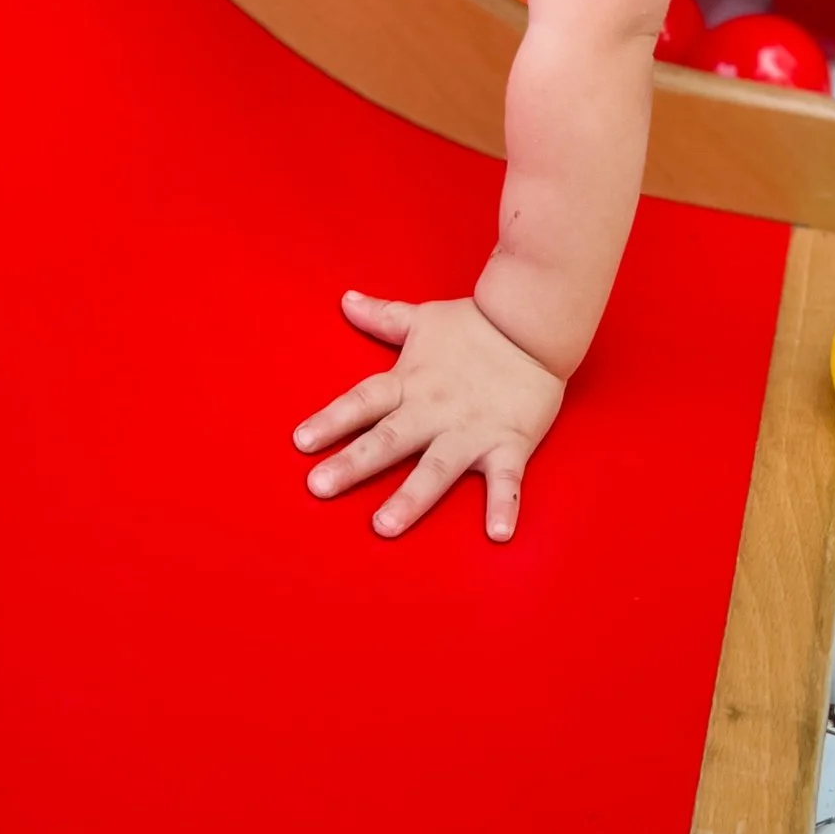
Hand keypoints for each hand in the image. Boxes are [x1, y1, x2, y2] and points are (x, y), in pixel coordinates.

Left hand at [294, 290, 565, 541]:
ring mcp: (471, 431)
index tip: (300, 442)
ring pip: (436, 468)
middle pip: (388, 439)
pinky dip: (504, 506)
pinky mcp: (509, 443)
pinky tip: (498, 534)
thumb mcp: (422, 319)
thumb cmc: (475, 324)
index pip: (362, 402)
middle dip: (353, 464)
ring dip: (411, 498)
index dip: (331, 421)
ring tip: (385, 526)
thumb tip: (346, 299)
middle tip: (319, 487)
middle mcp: (434, 411)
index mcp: (410, 383)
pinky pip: (506, 480)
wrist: (533, 322)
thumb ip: (382, 317)